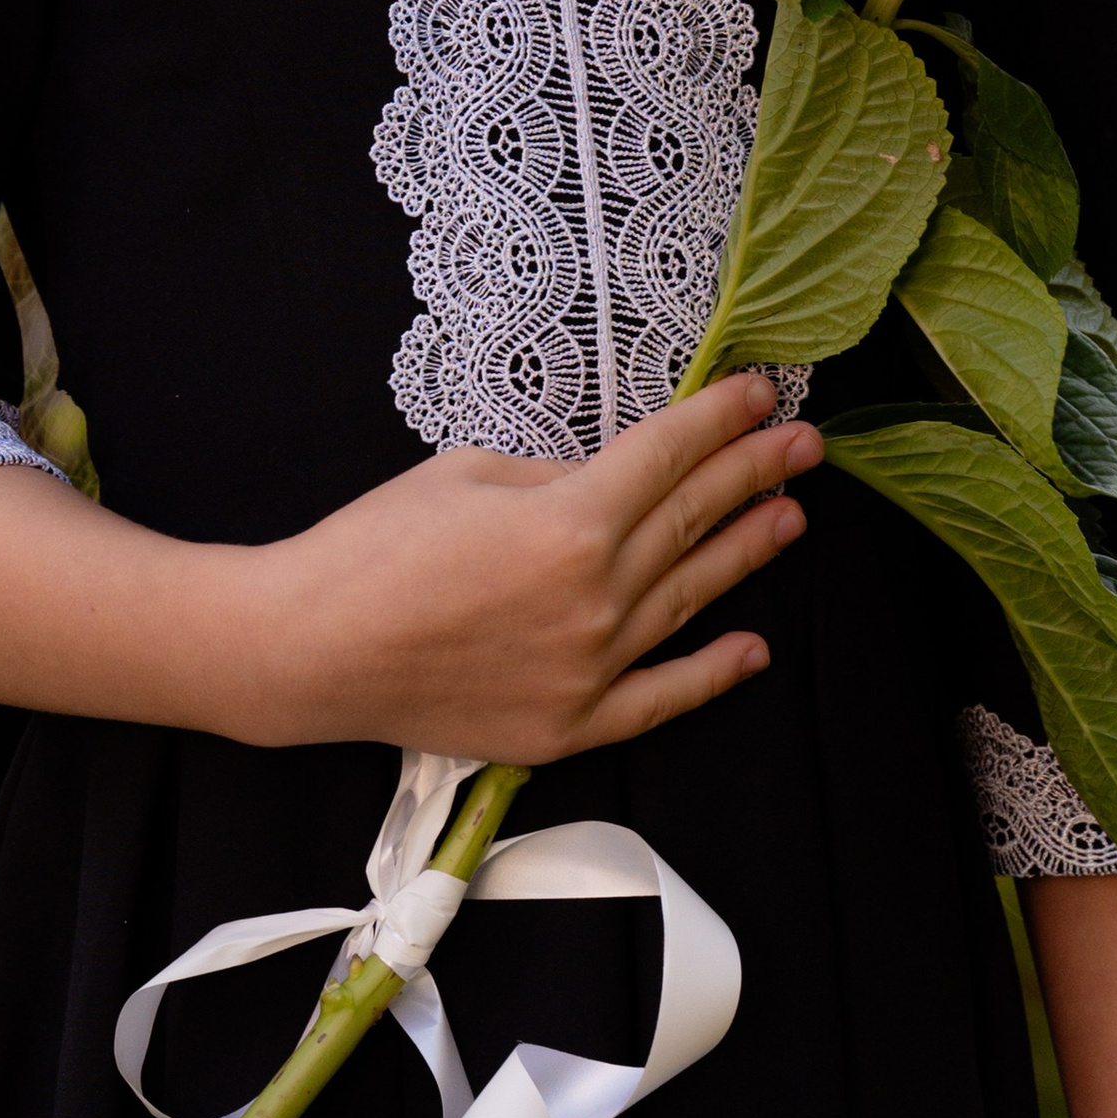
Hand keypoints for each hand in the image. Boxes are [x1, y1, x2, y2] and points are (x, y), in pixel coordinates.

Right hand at [250, 374, 821, 762]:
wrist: (312, 647)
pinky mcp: (569, 724)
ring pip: (690, 600)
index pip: (669, 458)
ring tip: (791, 517)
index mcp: (572, 521)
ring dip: (745, 554)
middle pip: (693, 521)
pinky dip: (711, 674)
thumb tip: (612, 482)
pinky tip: (752, 648)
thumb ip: (558, 478)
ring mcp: (590, 668)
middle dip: (755, 473)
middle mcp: (597, 597)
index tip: (760, 394)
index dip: (721, 420)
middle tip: (804, 443)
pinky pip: (660, 699)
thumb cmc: (376, 547)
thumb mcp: (470, 472)